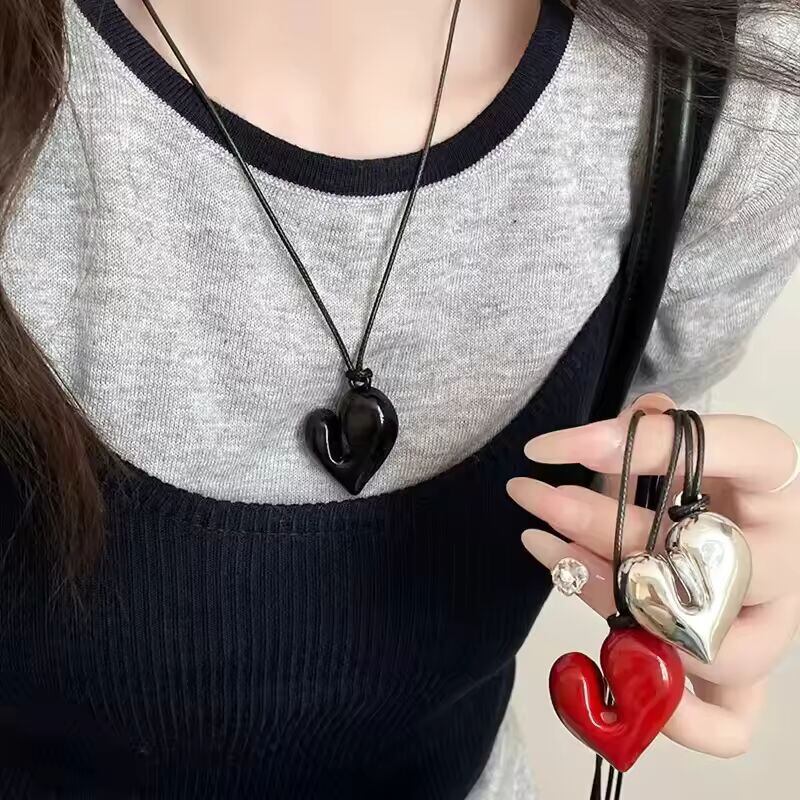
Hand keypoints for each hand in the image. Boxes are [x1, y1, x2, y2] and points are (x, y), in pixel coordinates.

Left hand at [506, 393, 799, 757]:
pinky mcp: (748, 678)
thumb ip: (646, 435)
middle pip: (704, 556)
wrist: (732, 529)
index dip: (644, 442)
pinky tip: (607, 666)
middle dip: (602, 525)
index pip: (743, 450)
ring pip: (706, 641)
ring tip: (548, 553)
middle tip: (538, 498)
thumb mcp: (675, 446)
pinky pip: (729, 724)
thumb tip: (605, 429)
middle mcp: (783, 557)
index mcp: (777, 483)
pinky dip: (673, 716)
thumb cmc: (700, 484)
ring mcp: (768, 624)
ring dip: (611, 600)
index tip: (551, 445)